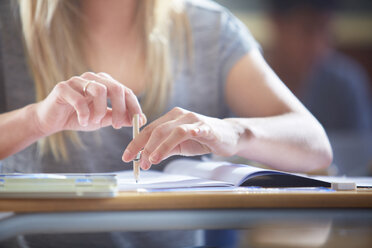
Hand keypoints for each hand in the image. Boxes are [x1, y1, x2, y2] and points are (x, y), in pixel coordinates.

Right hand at [33, 72, 145, 134]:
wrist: (52, 120)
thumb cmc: (80, 118)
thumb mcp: (103, 119)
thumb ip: (119, 118)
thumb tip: (140, 120)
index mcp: (105, 83)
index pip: (126, 91)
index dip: (134, 107)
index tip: (138, 122)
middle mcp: (93, 78)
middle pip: (116, 88)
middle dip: (120, 109)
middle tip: (117, 126)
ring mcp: (77, 80)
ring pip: (99, 90)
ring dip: (100, 111)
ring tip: (94, 122)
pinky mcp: (62, 87)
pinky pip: (79, 99)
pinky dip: (84, 114)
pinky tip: (83, 122)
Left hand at [122, 107, 245, 169]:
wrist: (229, 135)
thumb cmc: (203, 139)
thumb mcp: (180, 146)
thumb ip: (164, 149)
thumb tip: (146, 158)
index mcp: (171, 118)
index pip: (149, 129)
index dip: (136, 143)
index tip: (127, 157)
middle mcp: (179, 115)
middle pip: (156, 130)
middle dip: (143, 147)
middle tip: (138, 163)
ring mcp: (192, 120)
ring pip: (169, 131)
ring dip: (157, 147)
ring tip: (150, 161)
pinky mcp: (205, 127)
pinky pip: (188, 131)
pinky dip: (174, 141)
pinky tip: (168, 151)